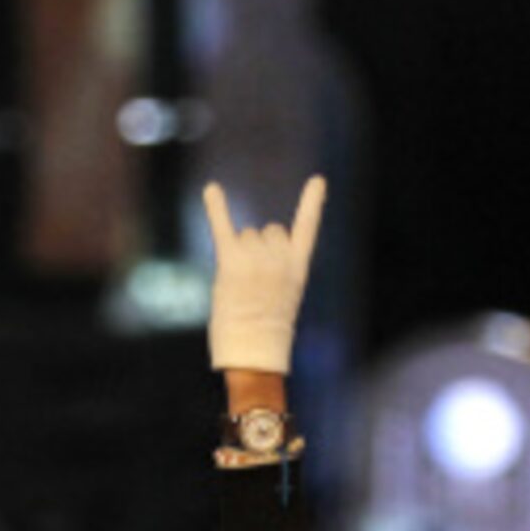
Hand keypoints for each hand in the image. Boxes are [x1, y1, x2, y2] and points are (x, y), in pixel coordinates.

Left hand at [204, 177, 325, 374]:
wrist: (256, 350)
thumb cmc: (268, 330)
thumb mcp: (285, 295)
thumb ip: (276, 266)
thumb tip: (249, 238)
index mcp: (298, 266)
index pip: (307, 227)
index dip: (312, 203)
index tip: (318, 180)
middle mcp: (280, 257)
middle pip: (268, 231)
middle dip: (259, 248)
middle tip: (255, 283)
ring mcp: (256, 258)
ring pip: (246, 235)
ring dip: (240, 254)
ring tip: (240, 285)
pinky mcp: (231, 262)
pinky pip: (222, 227)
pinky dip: (215, 207)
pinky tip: (211, 189)